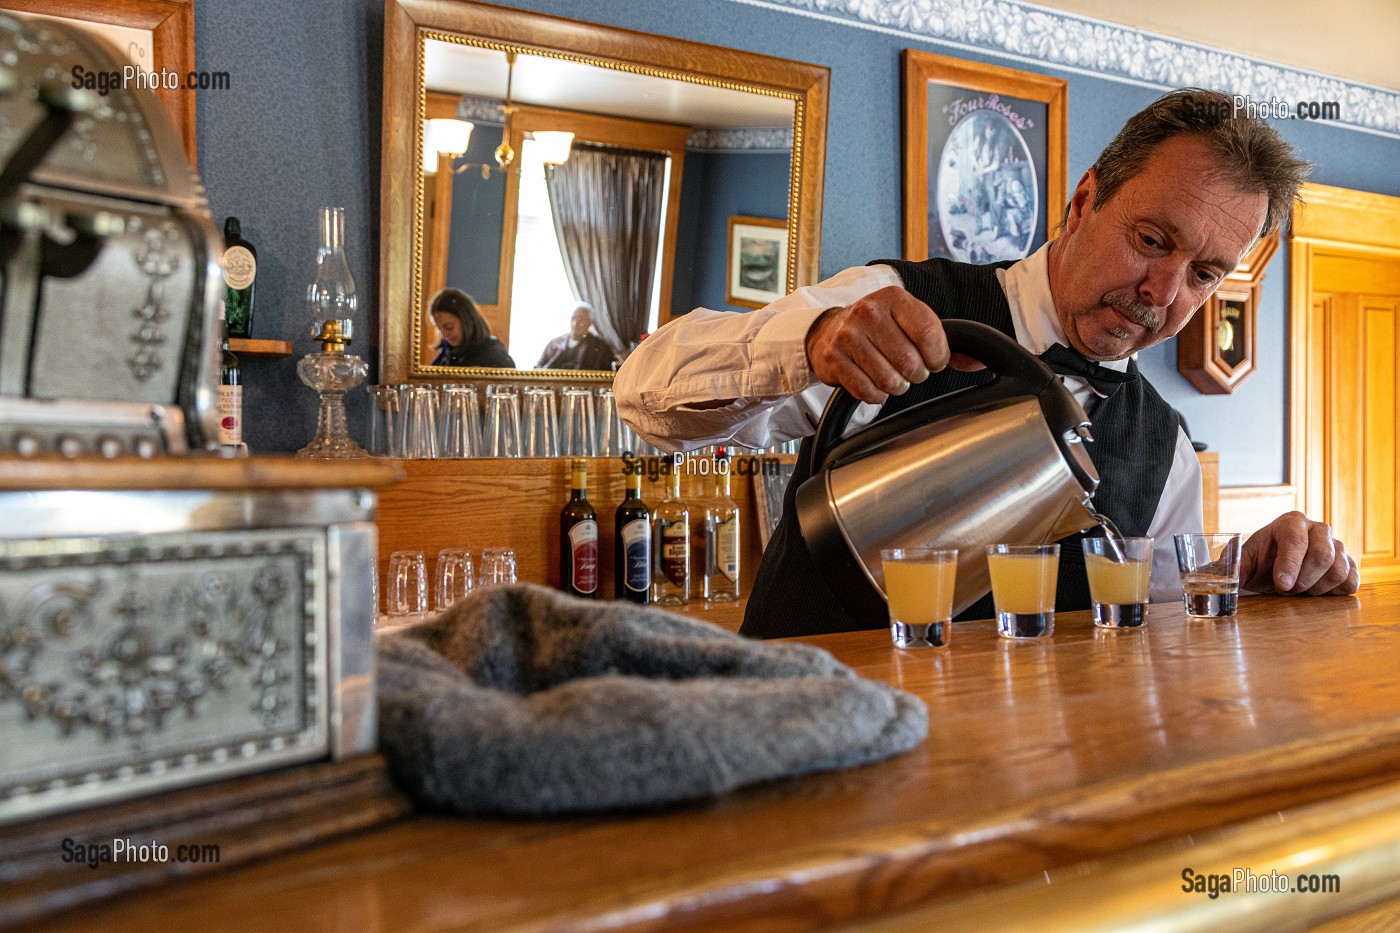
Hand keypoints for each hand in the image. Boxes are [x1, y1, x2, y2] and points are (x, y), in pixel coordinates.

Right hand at [804, 286, 980, 403]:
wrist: (828, 331)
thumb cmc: (879, 328)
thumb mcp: (909, 321)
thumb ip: (942, 339)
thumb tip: (977, 360)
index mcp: (894, 298)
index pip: (928, 333)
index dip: (937, 357)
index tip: (934, 361)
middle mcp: (868, 312)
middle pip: (909, 361)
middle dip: (916, 374)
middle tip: (910, 370)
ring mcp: (847, 336)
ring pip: (889, 380)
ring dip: (896, 386)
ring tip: (892, 377)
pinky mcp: (833, 359)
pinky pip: (867, 391)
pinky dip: (876, 395)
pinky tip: (874, 382)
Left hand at [1240, 512, 1358, 595]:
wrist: (1276, 568)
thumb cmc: (1260, 561)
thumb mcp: (1243, 560)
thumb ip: (1234, 564)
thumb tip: (1223, 572)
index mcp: (1291, 522)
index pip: (1295, 540)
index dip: (1289, 564)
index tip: (1281, 585)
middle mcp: (1318, 529)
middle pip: (1322, 555)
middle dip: (1302, 580)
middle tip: (1285, 590)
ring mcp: (1337, 546)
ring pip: (1338, 570)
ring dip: (1316, 588)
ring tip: (1298, 590)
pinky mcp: (1349, 564)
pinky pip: (1351, 581)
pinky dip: (1334, 592)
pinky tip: (1316, 591)